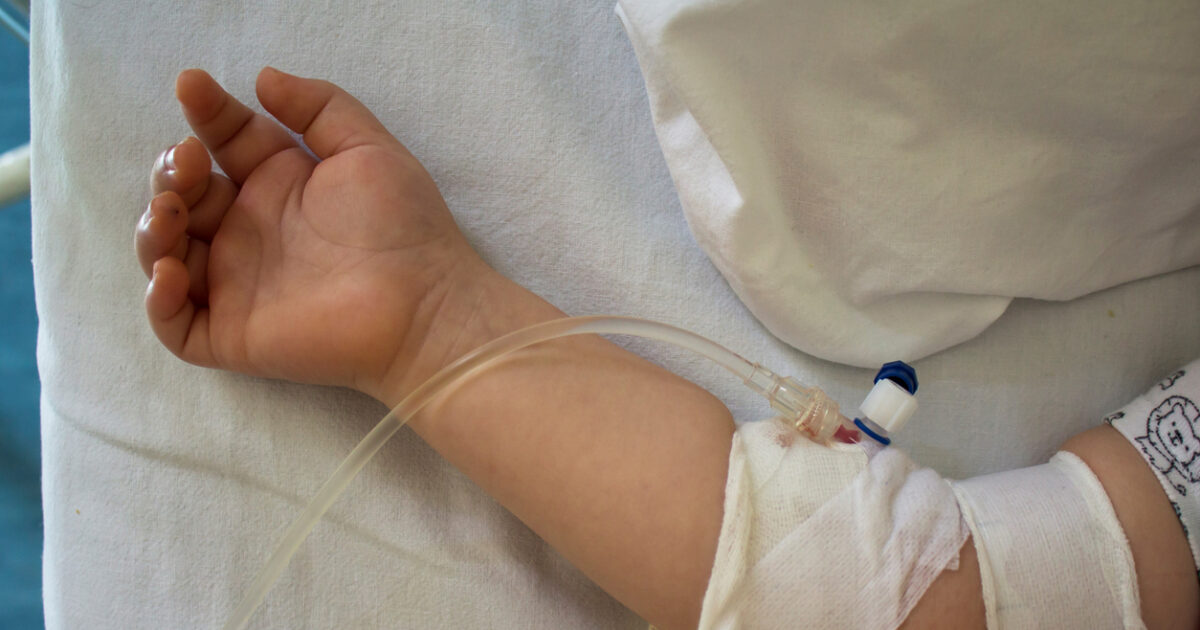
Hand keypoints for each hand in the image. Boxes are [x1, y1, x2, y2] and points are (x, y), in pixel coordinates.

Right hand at [136, 68, 489, 400]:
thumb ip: (318, 106)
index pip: (226, 143)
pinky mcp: (235, 336)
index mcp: (282, 185)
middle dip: (171, 171)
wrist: (425, 305)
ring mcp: (239, 285)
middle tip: (188, 160)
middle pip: (186, 196)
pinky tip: (171, 271)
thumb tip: (263, 77)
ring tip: (173, 210)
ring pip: (167, 254)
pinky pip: (176, 324)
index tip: (193, 86)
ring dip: (153, 228)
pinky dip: (158, 300)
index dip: (207, 114)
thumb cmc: (404, 226)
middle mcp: (253, 232)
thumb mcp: (367, 147)